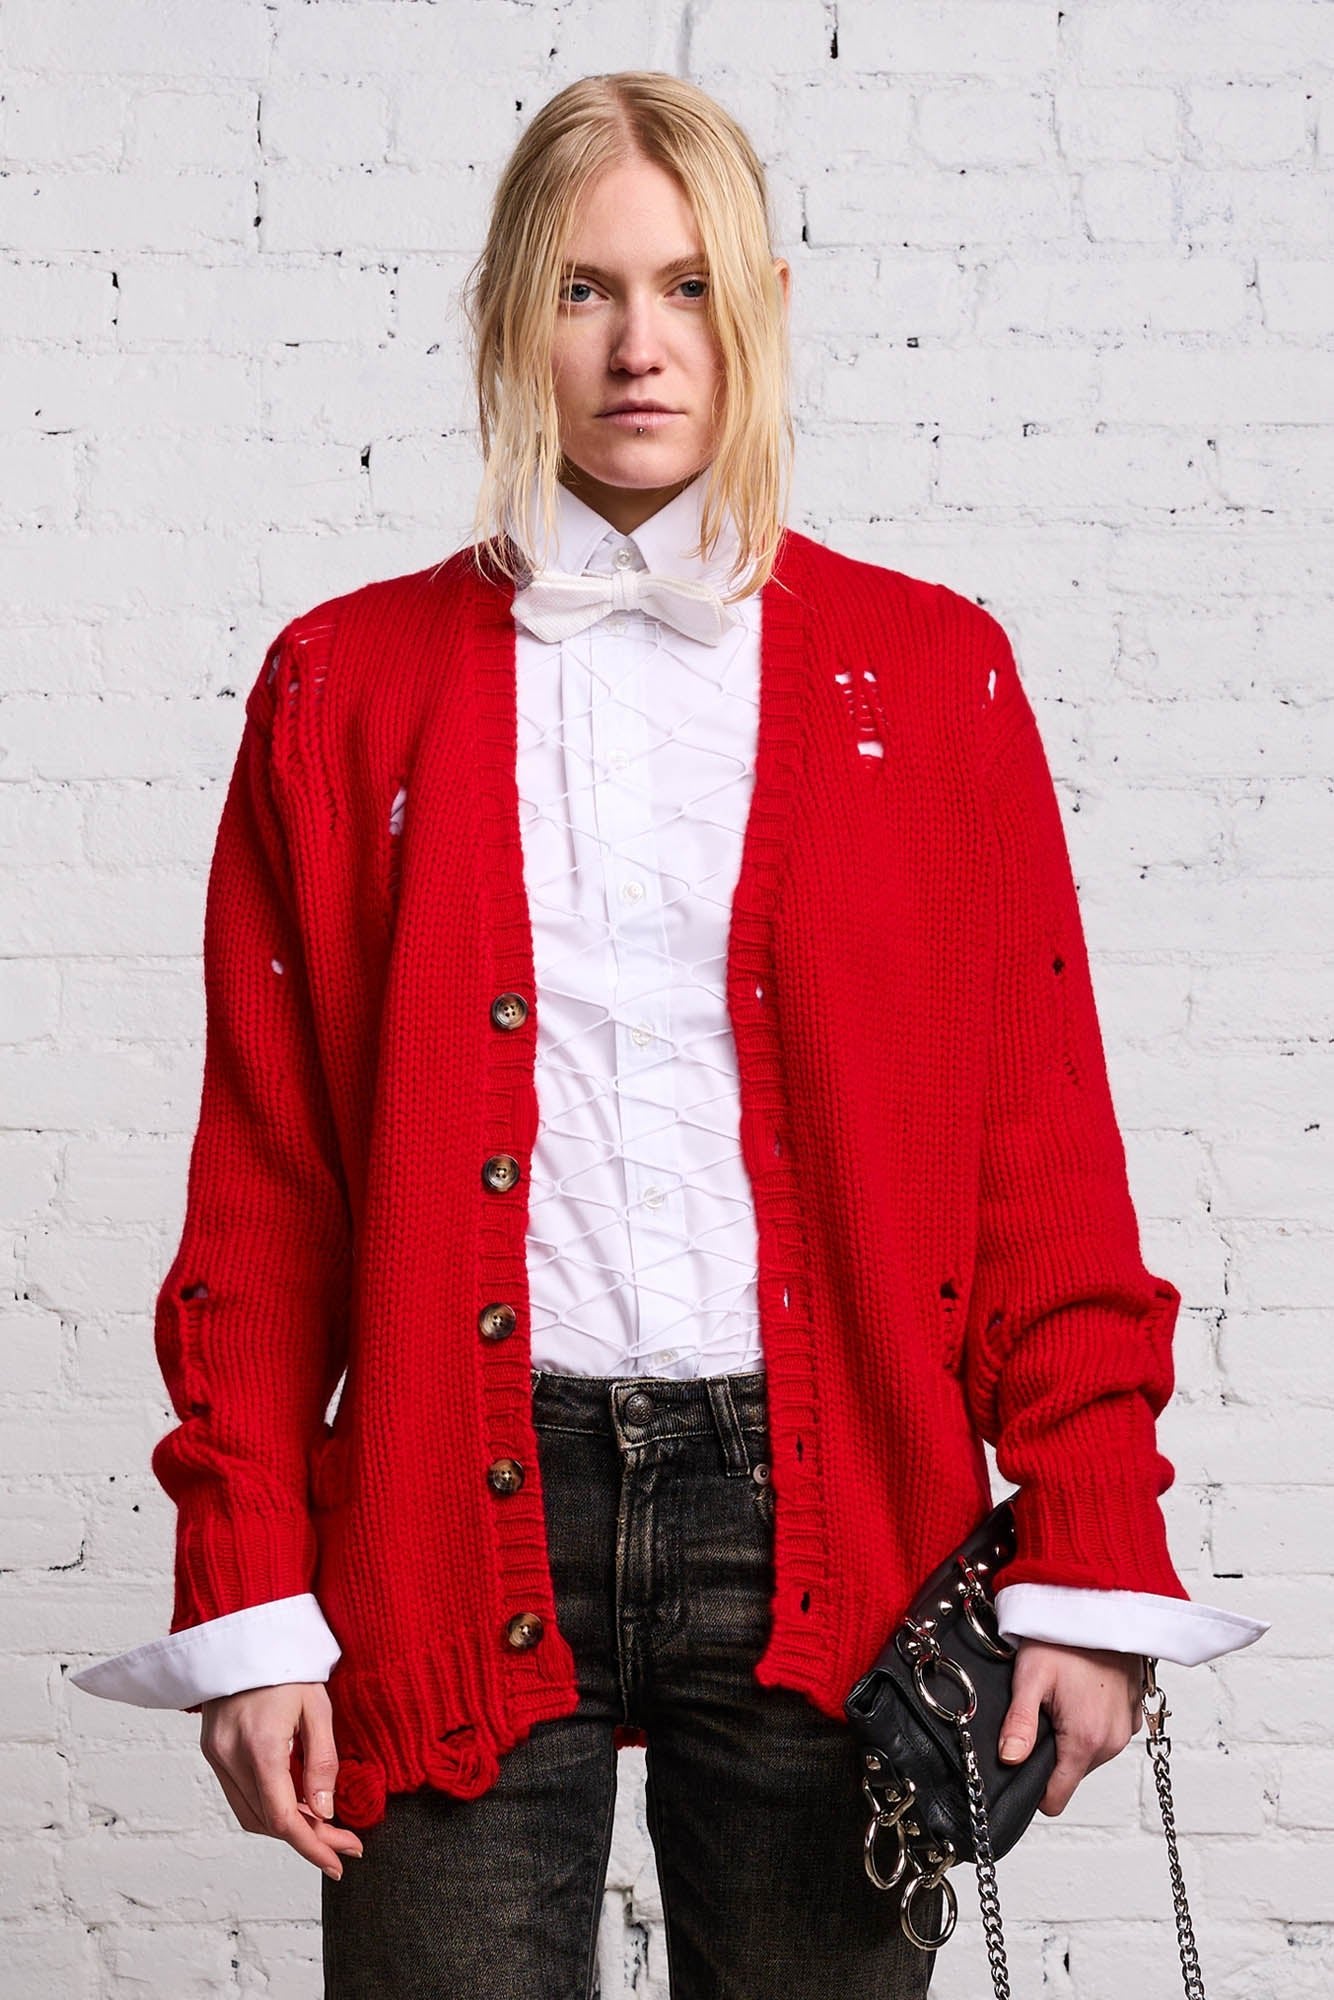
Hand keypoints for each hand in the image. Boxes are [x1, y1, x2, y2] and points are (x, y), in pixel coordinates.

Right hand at [199, 1682, 364, 1877]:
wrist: (243, 1630)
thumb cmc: (286, 1663)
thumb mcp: (318, 1706)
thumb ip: (322, 1761)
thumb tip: (325, 1813)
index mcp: (260, 1744)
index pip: (282, 1816)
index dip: (312, 1846)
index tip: (339, 1862)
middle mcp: (230, 1756)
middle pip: (267, 1822)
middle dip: (307, 1839)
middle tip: (343, 1845)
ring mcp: (216, 1755)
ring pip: (250, 1815)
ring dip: (286, 1828)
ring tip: (323, 1827)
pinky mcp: (212, 1752)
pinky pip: (240, 1796)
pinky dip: (268, 1808)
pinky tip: (295, 1804)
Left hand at [997, 1640, 1143, 1815]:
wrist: (1104, 1603)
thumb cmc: (1067, 1636)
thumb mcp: (1031, 1676)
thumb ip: (1019, 1724)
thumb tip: (1008, 1760)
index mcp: (1085, 1741)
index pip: (1056, 1797)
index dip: (1032, 1788)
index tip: (1020, 1763)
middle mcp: (1112, 1742)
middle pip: (1069, 1773)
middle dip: (1050, 1751)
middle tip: (1040, 1711)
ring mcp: (1126, 1729)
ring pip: (1087, 1754)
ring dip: (1070, 1736)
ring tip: (1060, 1697)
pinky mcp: (1134, 1714)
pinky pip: (1105, 1735)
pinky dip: (1090, 1722)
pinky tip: (1080, 1693)